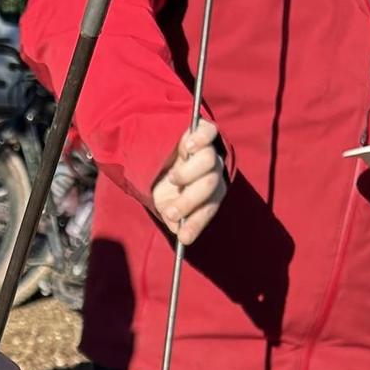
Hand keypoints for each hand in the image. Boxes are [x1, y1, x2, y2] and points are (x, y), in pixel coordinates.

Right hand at [151, 121, 225, 244]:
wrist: (156, 154)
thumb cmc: (162, 185)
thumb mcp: (165, 204)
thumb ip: (173, 217)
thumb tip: (180, 233)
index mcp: (208, 194)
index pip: (209, 208)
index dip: (197, 223)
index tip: (183, 238)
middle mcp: (213, 172)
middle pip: (210, 184)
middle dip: (190, 202)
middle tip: (171, 212)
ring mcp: (209, 151)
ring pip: (209, 160)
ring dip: (189, 174)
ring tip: (172, 179)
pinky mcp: (203, 131)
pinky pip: (209, 132)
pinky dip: (200, 140)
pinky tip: (187, 148)